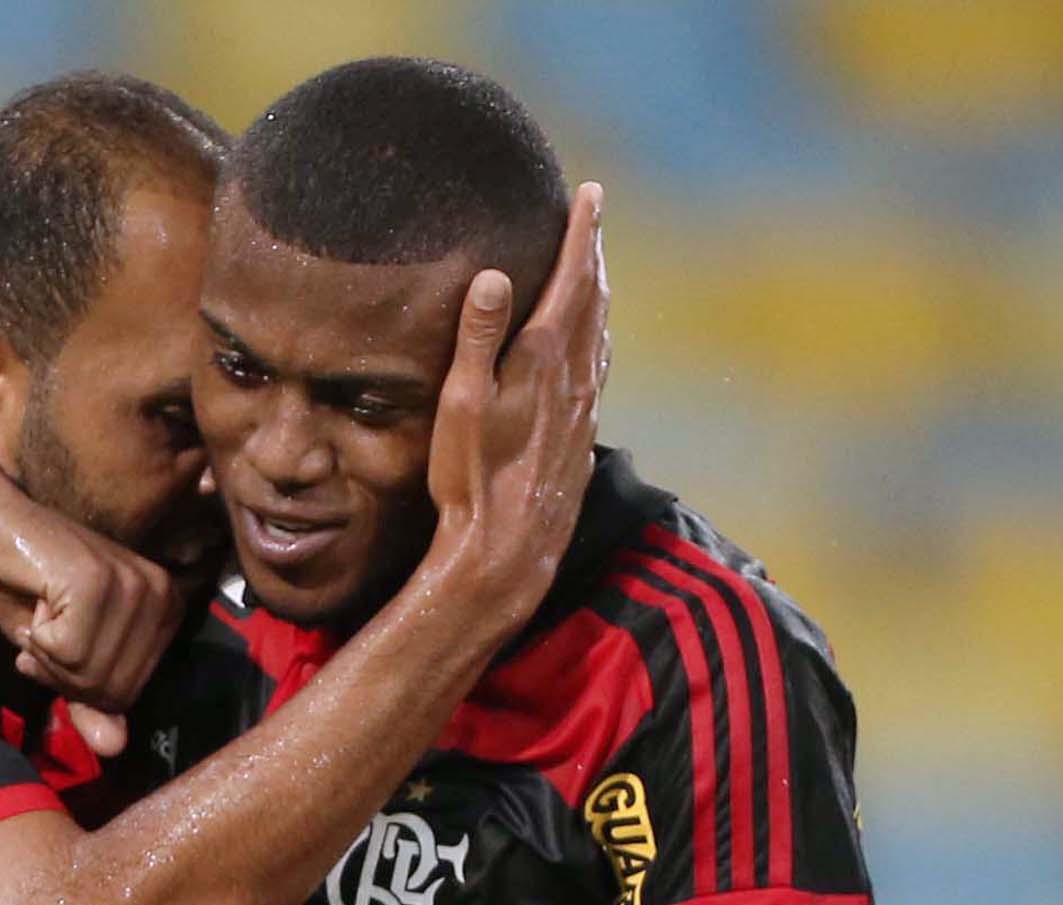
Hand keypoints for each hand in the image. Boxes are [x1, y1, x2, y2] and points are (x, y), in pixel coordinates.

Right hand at [0, 463, 180, 756]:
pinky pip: (68, 652)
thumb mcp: (62, 658)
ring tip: (42, 610)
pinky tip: (37, 599)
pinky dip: (37, 638)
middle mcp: (162, 596)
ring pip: (89, 674)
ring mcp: (134, 586)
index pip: (127, 696)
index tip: (56, 641)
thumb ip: (91, 700)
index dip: (78, 684)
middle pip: (112, 691)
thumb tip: (113, 749)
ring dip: (46, 654)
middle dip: (61, 673)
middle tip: (45, 627)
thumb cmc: (28, 589)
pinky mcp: (99, 580)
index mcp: (166, 613)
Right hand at [418, 182, 609, 633]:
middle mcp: (576, 381)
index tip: (590, 193)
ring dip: (598, 297)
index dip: (582, 232)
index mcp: (546, 360)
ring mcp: (584, 412)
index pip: (572, 279)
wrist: (506, 553)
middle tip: (592, 218)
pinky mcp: (582, 439)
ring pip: (601, 337)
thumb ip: (478, 337)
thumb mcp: (461, 403)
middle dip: (592, 255)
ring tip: (592, 271)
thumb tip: (492, 275)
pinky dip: (596, 340)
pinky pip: (598, 372)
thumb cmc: (472, 479)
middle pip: (594, 302)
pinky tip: (591, 349)